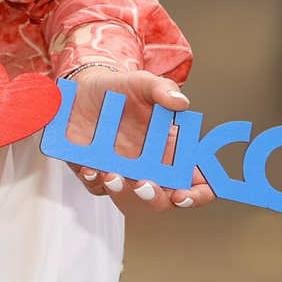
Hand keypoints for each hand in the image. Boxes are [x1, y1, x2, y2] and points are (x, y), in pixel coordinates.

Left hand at [61, 68, 213, 211]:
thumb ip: (163, 90)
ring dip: (121, 191)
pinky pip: (95, 185)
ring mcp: (122, 168)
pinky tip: (91, 169)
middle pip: (163, 196)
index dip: (196, 194)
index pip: (196, 181)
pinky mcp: (95, 167)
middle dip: (156, 198)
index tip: (183, 194)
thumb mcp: (144, 83)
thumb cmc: (121, 88)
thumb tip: (180, 103)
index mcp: (171, 148)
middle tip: (144, 185)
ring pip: (127, 195)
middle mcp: (148, 163)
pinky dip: (94, 181)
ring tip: (112, 175)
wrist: (85, 86)